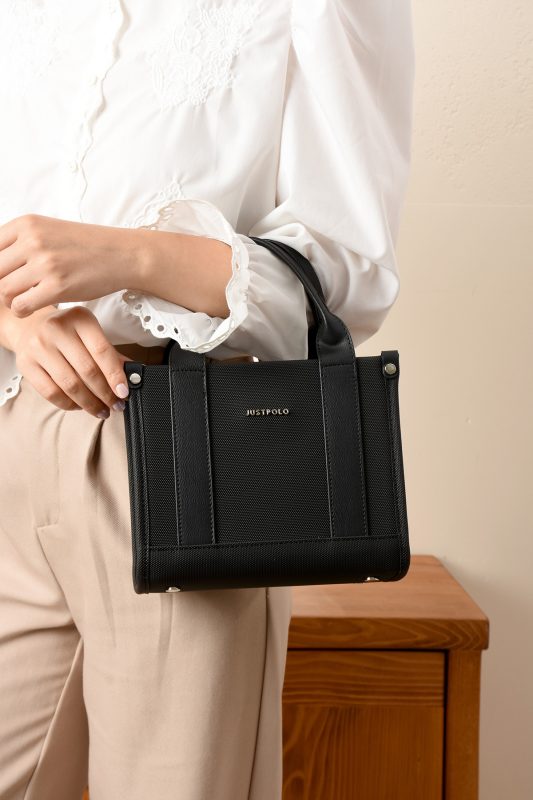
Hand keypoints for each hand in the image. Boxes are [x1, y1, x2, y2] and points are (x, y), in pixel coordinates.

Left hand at [0, 213, 146, 317]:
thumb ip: (20, 243)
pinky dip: (20, 310)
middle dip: (0, 284)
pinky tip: (31, 307)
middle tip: (14, 291)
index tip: (5, 276)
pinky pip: (20, 305)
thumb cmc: (87, 246)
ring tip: (23, 299)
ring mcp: (45, 263)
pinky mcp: (57, 286)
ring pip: (3, 290)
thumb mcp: (49, 231)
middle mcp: (33, 240)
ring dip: (9, 299)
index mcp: (27, 224)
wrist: (122, 254)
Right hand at [7, 305, 133, 418]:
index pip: (102, 351)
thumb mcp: (90, 334)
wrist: (29, 327)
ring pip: (70, 385)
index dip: (115, 375)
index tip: (124, 392)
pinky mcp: (25, 364)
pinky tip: (79, 406)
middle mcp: (57, 329)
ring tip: (101, 411)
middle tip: (116, 406)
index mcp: (80, 318)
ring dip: (89, 403)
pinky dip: (69, 404)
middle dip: (105, 394)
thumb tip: (134, 376)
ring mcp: (38, 346)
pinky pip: (51, 393)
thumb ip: (111, 355)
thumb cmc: (67, 332)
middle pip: (87, 370)